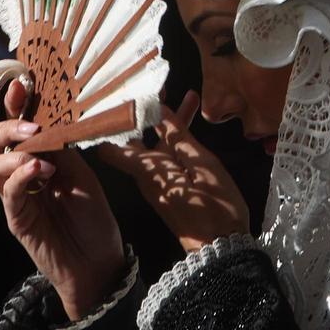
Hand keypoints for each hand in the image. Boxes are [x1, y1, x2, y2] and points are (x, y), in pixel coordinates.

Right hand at [0, 78, 124, 319]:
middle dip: (5, 127)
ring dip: (14, 154)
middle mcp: (23, 174)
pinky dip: (20, 177)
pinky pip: (9, 193)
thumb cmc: (94, 219)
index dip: (16, 104)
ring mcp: (17, 197)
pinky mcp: (17, 219)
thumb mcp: (83, 174)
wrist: (100, 264)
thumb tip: (47, 120)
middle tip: (29, 128)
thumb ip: (63, 149)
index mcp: (41, 157)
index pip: (18, 126)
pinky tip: (38, 172)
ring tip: (42, 158)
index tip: (22, 83)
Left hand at [98, 90, 249, 252]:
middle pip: (136, 138)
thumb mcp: (201, 165)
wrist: (223, 247)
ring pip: (154, 143)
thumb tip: (157, 109)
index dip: (106, 122)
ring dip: (166, 120)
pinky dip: (175, 135)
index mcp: (148, 169)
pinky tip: (190, 118)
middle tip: (153, 82)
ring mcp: (158, 181)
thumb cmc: (214, 205)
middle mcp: (146, 174)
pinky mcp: (170, 185)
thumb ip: (178, 136)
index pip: (110, 145)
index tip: (107, 97)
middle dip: (143, 110)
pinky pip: (166, 154)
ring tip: (187, 94)